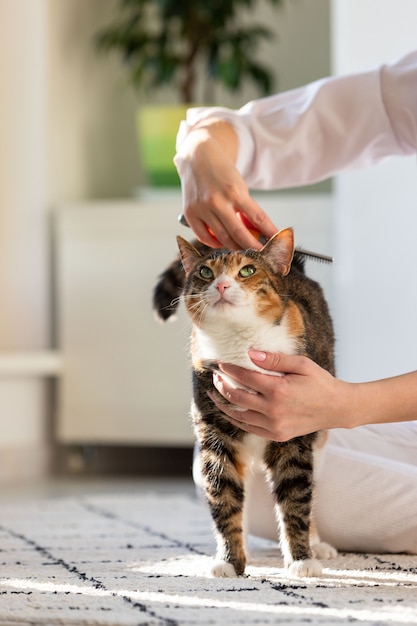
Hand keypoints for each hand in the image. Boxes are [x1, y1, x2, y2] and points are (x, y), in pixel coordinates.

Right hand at [174, 120, 277, 249]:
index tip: (275, 243)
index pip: (258, 218)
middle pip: (239, 234)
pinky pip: (203, 237)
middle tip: (259, 253)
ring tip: (242, 248)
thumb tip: (257, 233)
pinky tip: (221, 241)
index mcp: (235, 192)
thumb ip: (246, 210)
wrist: (197, 157)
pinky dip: (214, 243)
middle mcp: (218, 201)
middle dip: (252, 247)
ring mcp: (202, 208)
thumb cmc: (222, 173)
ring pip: (222, 238)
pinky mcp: (190, 213)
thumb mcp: (239, 187)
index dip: (269, 233)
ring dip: (235, 247)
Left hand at [211, 351, 348, 440]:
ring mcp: (274, 425)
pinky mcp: (276, 435)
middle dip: (221, 385)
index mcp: (278, 390)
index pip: (244, 377)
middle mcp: (273, 410)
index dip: (229, 369)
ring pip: (238, 415)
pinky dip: (235, 419)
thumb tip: (250, 353)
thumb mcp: (301, 364)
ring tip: (215, 393)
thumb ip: (274, 359)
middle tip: (215, 377)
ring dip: (223, 403)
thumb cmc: (320, 382)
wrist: (337, 408)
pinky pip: (248, 428)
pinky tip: (229, 410)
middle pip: (236, 397)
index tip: (219, 363)